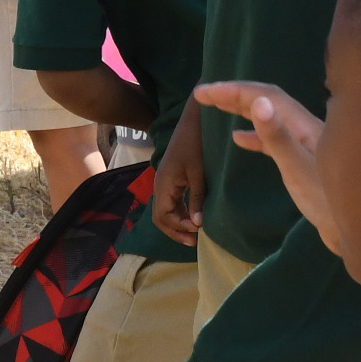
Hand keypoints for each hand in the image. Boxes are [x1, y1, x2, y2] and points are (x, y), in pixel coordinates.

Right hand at [151, 102, 204, 246]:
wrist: (195, 119)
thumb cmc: (196, 144)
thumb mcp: (199, 173)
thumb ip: (197, 199)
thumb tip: (198, 225)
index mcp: (164, 184)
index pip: (162, 217)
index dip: (177, 228)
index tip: (196, 232)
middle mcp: (161, 185)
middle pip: (161, 217)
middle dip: (176, 230)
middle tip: (194, 241)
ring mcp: (166, 181)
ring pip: (167, 210)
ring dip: (179, 223)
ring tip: (195, 232)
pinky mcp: (173, 178)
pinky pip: (172, 201)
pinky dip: (181, 212)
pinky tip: (194, 216)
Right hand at [194, 81, 337, 253]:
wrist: (356, 230)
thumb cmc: (326, 201)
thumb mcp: (297, 167)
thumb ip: (276, 136)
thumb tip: (258, 103)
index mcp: (304, 124)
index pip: (265, 96)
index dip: (233, 90)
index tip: (204, 92)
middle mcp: (305, 129)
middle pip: (267, 102)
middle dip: (235, 95)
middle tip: (203, 95)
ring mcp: (306, 145)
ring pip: (270, 118)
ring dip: (243, 110)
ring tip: (217, 107)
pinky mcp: (304, 162)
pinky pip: (274, 139)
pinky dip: (254, 135)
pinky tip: (239, 139)